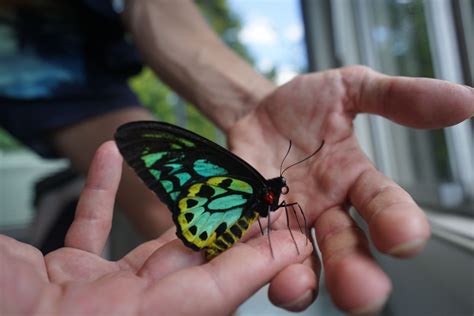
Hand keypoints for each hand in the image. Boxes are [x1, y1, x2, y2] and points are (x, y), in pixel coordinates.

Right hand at [0, 142, 312, 315]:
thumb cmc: (21, 315)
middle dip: (227, 225)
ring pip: (151, 243)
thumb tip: (275, 263)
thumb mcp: (128, 299)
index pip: (221, 287)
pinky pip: (92, 226)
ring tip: (203, 174)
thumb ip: (209, 287)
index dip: (261, 260)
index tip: (293, 236)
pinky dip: (103, 191)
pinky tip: (114, 155)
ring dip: (176, 206)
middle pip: (193, 261)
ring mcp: (97, 289)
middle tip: (255, 192)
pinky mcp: (65, 271)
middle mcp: (132, 310)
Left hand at [228, 66, 473, 313]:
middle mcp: (326, 210)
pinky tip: (242, 262)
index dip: (397, 222)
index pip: (384, 206)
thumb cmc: (305, 105)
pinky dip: (248, 258)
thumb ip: (397, 97)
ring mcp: (286, 221)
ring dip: (301, 280)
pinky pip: (250, 247)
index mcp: (356, 181)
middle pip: (347, 250)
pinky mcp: (250, 222)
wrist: (255, 112)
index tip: (404, 238)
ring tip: (294, 286)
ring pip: (300, 263)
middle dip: (354, 271)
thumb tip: (463, 101)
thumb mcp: (350, 88)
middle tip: (361, 292)